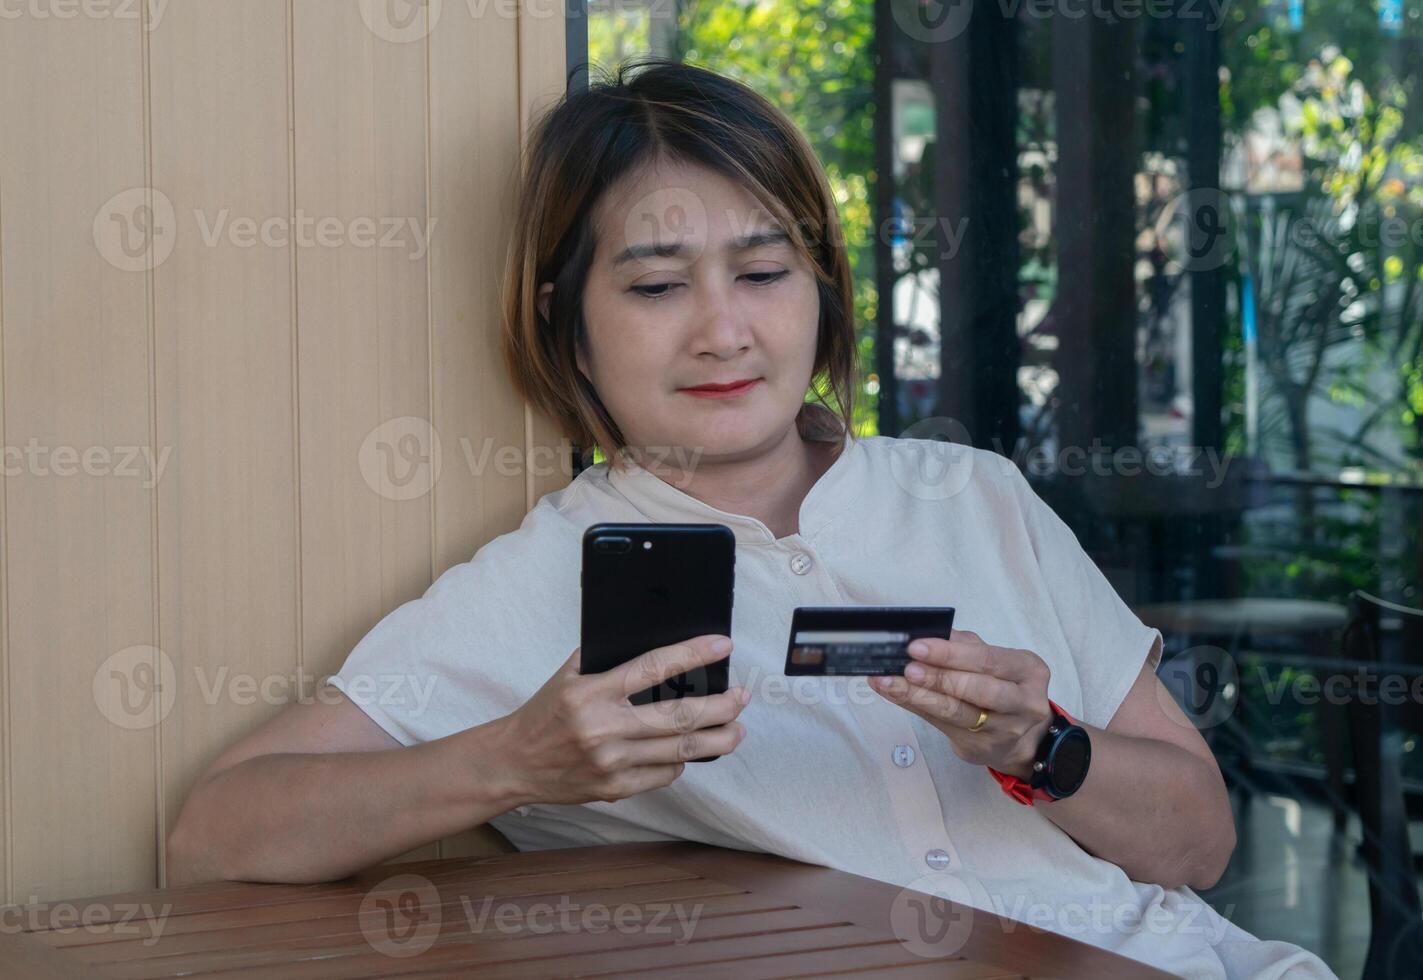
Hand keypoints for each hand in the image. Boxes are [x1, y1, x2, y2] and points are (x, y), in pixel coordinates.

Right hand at [498, 634, 750, 806]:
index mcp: (592, 692)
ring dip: (717, 740)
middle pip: (680, 717)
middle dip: (721, 707)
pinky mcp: (614, 789)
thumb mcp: (569, 675)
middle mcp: (604, 728)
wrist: (513, 763)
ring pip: (680, 752)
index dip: (693, 654)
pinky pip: (664, 775)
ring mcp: (611, 763)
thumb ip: (606, 660)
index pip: (654, 667)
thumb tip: (657, 644)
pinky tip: (692, 751)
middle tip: (741, 697)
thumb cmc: (544, 714)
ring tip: (737, 729)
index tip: (723, 646)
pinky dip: (682, 761)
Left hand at [869, 629, 1052, 779]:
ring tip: (891, 682)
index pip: (987, 659)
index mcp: (1028, 669)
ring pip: (958, 711)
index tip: (917, 646)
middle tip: (907, 667)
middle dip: (937, 676)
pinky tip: (894, 694)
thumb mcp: (993, 662)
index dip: (951, 653)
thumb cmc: (1001, 686)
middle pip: (977, 688)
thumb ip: (964, 646)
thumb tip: (923, 634)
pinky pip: (943, 725)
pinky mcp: (982, 748)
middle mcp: (1024, 702)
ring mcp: (1005, 730)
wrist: (1019, 736)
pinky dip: (915, 707)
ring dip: (919, 695)